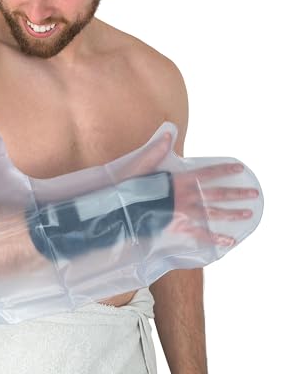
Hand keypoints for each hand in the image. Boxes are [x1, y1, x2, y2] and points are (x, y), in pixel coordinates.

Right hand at [124, 132, 259, 245]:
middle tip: (253, 194)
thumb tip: (169, 131)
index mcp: (178, 179)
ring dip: (231, 214)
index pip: (206, 173)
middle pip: (216, 194)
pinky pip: (200, 234)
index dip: (223, 169)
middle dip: (236, 193)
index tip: (239, 168)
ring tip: (247, 214)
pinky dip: (215, 239)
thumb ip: (158, 149)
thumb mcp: (141, 163)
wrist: (120, 209)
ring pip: (213, 213)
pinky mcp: (178, 227)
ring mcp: (183, 212)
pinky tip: (228, 241)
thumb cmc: (128, 185)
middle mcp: (185, 196)